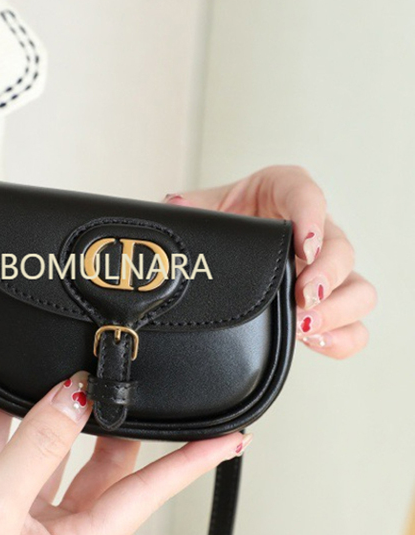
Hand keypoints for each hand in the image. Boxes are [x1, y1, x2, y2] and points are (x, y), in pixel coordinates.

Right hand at [0, 372, 250, 534]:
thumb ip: (39, 445)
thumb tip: (75, 396)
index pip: (147, 497)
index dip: (193, 464)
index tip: (229, 441)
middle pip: (102, 471)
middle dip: (118, 429)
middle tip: (137, 392)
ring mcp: (9, 518)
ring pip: (52, 455)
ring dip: (57, 418)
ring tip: (72, 382)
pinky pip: (5, 452)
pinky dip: (8, 422)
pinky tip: (8, 396)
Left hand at [164, 165, 376, 358]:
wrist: (216, 254)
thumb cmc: (218, 223)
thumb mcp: (203, 210)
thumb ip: (190, 208)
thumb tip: (176, 205)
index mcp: (282, 195)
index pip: (305, 194)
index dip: (311, 216)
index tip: (303, 242)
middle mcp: (312, 232)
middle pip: (341, 248)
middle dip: (327, 274)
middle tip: (302, 296)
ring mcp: (322, 272)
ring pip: (359, 290)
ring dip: (338, 310)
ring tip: (304, 325)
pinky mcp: (323, 305)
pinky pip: (352, 326)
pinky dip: (341, 337)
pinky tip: (313, 340)